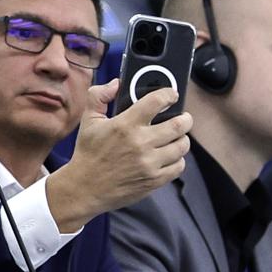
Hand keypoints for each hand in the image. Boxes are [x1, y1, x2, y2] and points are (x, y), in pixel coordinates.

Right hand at [44, 79, 191, 232]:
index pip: (156, 101)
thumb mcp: (88, 120)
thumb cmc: (88, 153)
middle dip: (185, 118)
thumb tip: (116, 84)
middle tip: (183, 117)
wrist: (86, 187)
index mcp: (125, 125)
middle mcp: (140, 143)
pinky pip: (178, 166)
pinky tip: (170, 155)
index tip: (172, 94)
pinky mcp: (154, 180)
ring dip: (182, 138)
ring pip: (182, 146)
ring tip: (177, 136)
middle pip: (179, 125)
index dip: (169, 94)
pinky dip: (178, 159)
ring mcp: (149, 163)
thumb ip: (99, 96)